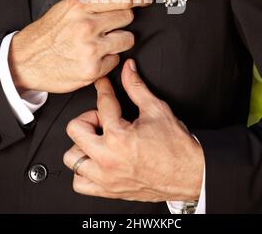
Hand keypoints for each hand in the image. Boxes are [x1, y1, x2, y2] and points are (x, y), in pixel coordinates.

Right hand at [8, 0, 152, 93]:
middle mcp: (88, 25)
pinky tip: (91, 58)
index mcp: (81, 5)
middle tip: (107, 27)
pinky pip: (116, 60)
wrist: (26, 60)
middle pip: (128, 17)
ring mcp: (91, 48)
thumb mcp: (67, 8)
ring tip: (99, 43)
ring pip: (127, 40)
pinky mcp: (93, 70)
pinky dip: (107, 60)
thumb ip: (94, 2)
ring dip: (118, 41)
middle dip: (121, 21)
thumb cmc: (48, 33)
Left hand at [63, 59, 203, 201]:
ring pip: (72, 158)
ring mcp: (106, 177)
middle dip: (88, 118)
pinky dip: (83, 171)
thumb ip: (136, 87)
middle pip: (75, 129)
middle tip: (102, 118)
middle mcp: (108, 159)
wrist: (189, 173)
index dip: (103, 88)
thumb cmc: (176, 147)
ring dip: (82, 145)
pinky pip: (80, 183)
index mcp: (118, 137)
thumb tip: (128, 69)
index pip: (102, 103)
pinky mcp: (109, 190)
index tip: (103, 84)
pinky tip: (96, 159)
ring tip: (97, 139)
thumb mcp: (156, 109)